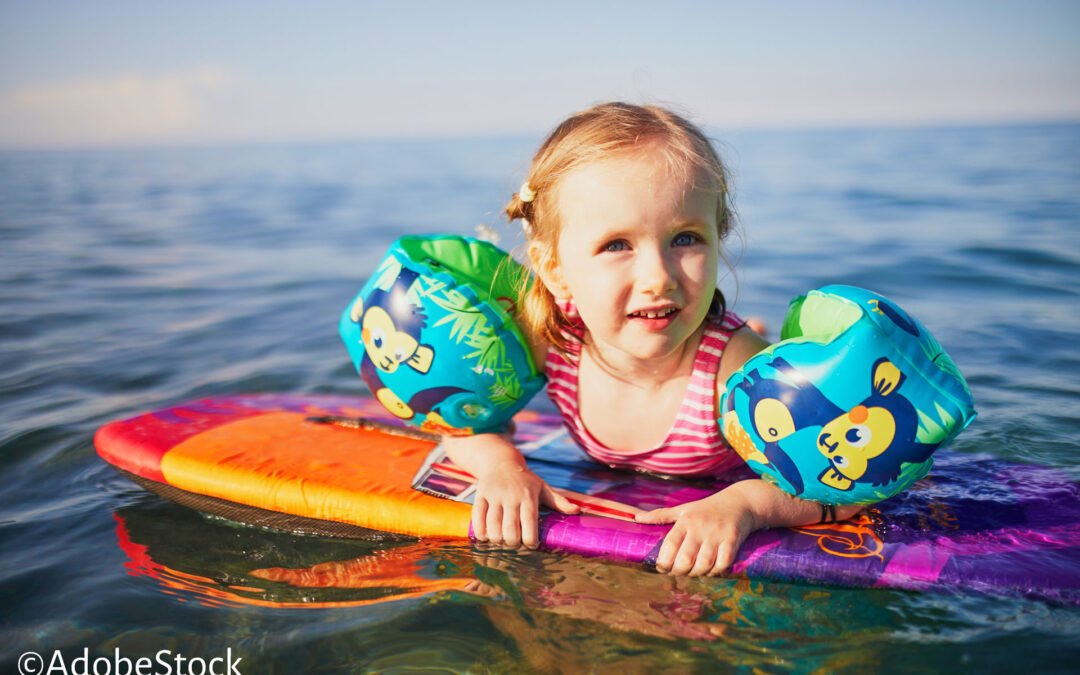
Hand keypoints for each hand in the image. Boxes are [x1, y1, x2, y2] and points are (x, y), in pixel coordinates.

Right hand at [472, 462, 578, 548]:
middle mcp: (511, 497)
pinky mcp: (480, 496)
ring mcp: (494, 496)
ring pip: (493, 525)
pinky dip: (480, 531)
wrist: (500, 461)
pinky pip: (478, 517)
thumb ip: (559, 501)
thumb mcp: (543, 487)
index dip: (530, 540)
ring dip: (496, 540)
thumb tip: (578, 511)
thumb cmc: (525, 480)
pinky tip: (484, 537)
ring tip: (501, 542)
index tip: (531, 545)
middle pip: (510, 528)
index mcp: (528, 496)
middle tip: (515, 544)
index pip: (530, 522)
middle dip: (512, 543)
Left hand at [635, 488, 757, 576]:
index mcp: (685, 521)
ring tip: (695, 572)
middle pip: (685, 559)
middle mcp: (699, 527)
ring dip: (698, 574)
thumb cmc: (706, 508)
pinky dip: (716, 572)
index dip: (663, 562)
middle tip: (679, 572)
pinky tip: (712, 570)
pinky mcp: (733, 539)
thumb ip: (660, 515)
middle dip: (679, 572)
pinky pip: (723, 563)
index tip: (662, 568)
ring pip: (704, 564)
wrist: (740, 502)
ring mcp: (717, 534)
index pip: (669, 546)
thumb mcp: (683, 509)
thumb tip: (635, 517)